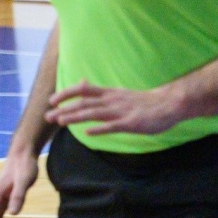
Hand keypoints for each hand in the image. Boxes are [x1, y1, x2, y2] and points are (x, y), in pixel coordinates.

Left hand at [46, 81, 183, 136]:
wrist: (170, 103)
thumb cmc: (143, 101)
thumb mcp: (118, 92)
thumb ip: (99, 92)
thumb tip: (81, 84)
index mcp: (109, 93)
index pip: (82, 90)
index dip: (66, 94)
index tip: (51, 100)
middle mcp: (112, 100)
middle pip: (84, 103)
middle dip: (64, 109)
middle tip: (47, 116)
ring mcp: (121, 111)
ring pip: (94, 114)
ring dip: (75, 117)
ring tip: (60, 121)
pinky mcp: (131, 123)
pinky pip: (113, 126)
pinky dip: (100, 129)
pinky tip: (87, 133)